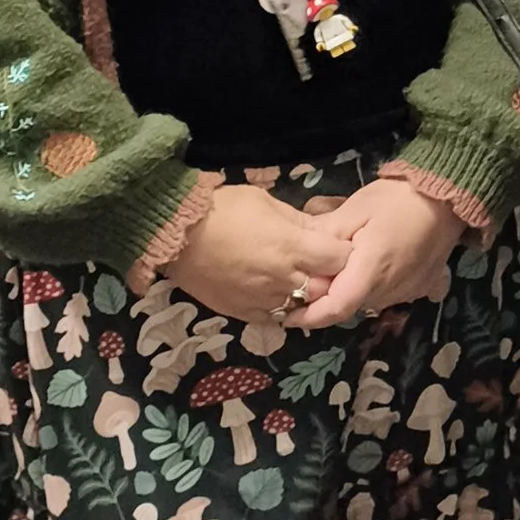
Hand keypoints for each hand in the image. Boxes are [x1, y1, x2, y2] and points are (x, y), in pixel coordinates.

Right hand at [169, 183, 354, 325]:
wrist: (176, 234)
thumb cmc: (223, 209)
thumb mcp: (266, 202)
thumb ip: (298, 221)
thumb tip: (320, 232)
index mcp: (292, 247)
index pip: (340, 259)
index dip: (343, 253)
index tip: (337, 247)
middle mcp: (283, 278)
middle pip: (326, 288)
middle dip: (328, 277)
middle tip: (321, 266)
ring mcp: (264, 299)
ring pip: (303, 307)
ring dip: (305, 295)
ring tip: (297, 279)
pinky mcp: (245, 313)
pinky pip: (275, 317)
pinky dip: (281, 307)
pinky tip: (275, 293)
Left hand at [292, 180, 469, 330]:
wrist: (449, 195)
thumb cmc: (398, 198)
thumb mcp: (355, 209)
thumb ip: (326, 236)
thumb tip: (299, 255)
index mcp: (371, 271)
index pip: (336, 307)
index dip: (310, 316)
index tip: (288, 315)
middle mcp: (390, 289)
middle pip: (350, 303)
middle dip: (328, 296)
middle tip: (309, 277)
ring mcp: (408, 291)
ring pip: (368, 299)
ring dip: (353, 288)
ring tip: (343, 264)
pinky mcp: (421, 286)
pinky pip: (389, 292)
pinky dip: (374, 283)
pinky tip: (374, 261)